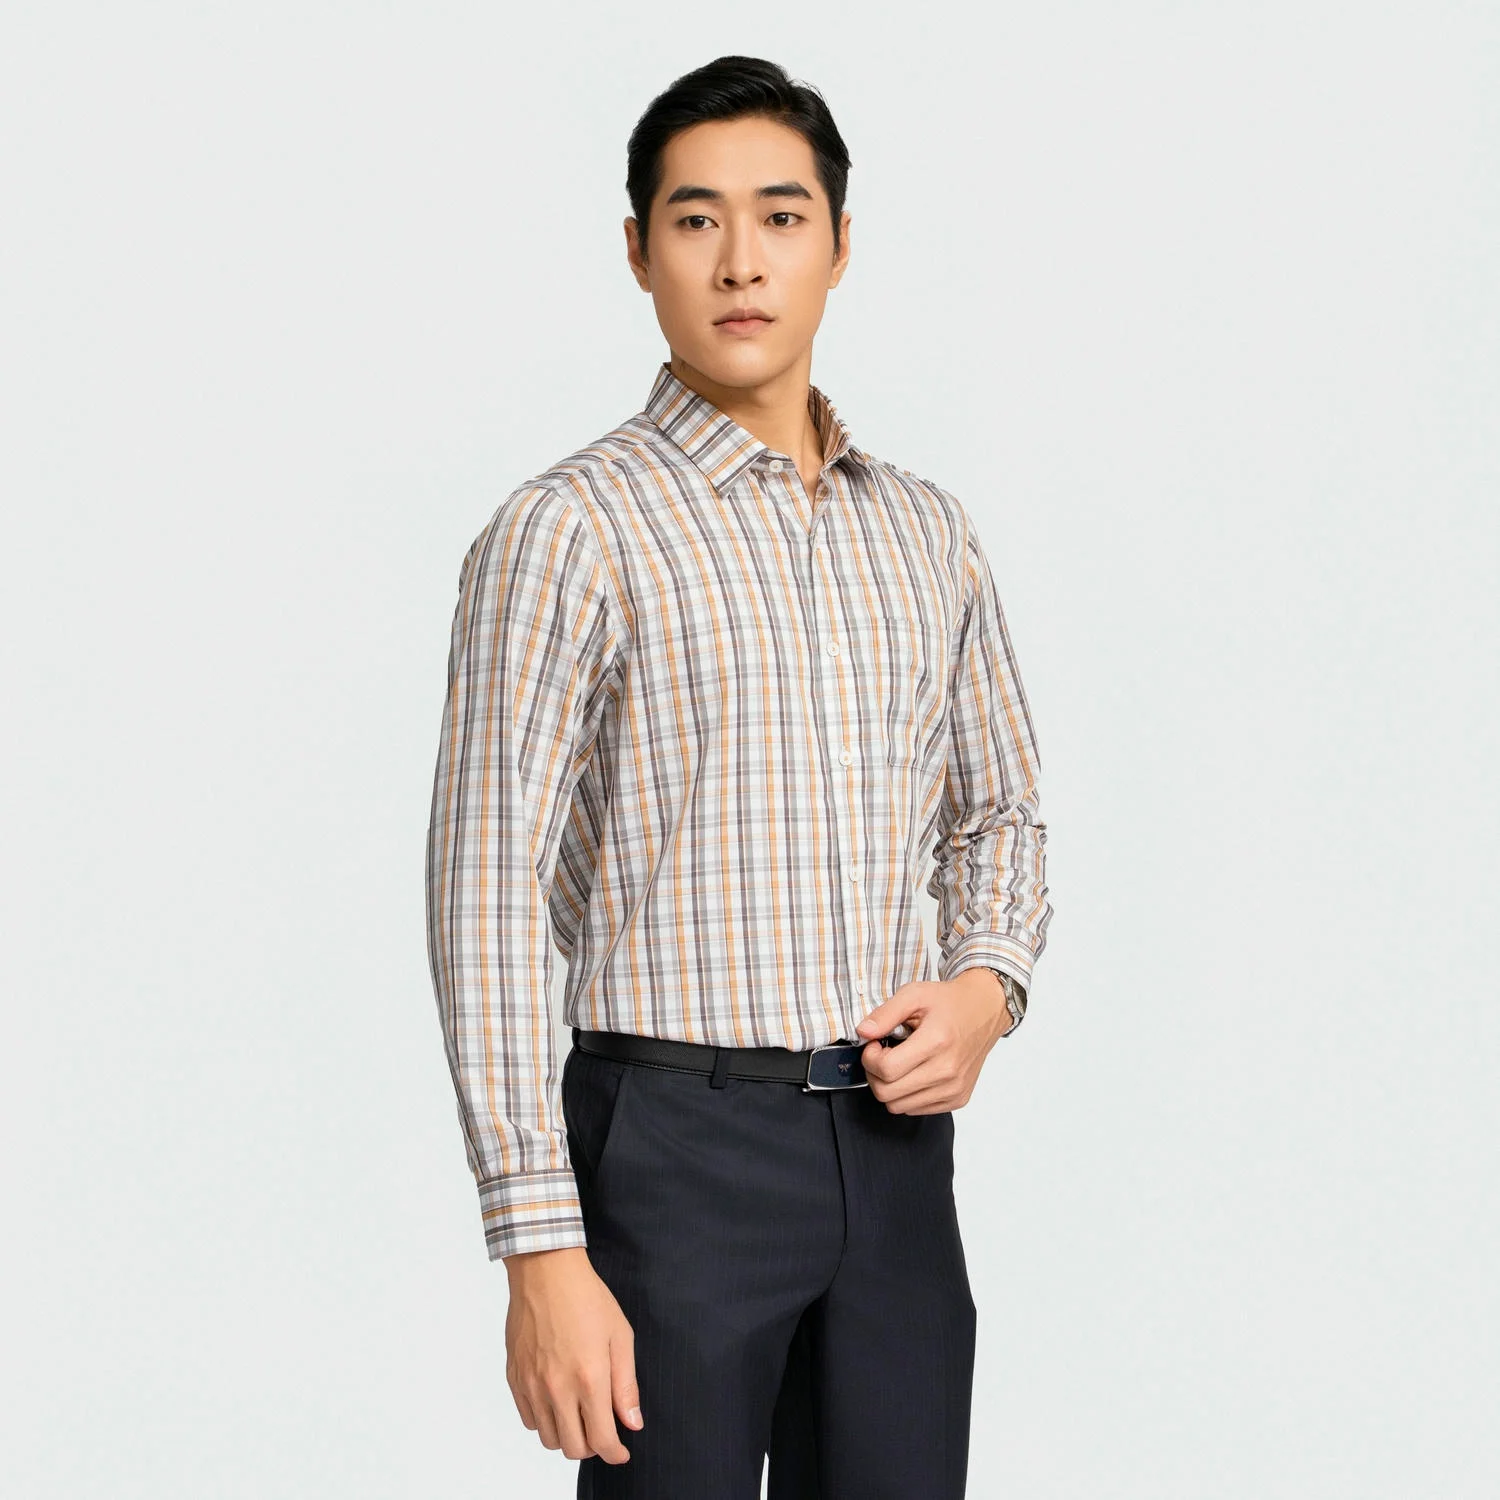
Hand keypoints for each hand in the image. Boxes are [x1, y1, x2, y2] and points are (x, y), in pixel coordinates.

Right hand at [503, 1246, 641, 1464]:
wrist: (546, 1272)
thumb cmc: (587, 1299)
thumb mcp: (620, 1336)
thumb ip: (626, 1385)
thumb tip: (632, 1423)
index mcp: (589, 1378)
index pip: (601, 1440)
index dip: (615, 1453)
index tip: (621, 1451)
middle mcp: (557, 1388)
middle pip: (573, 1448)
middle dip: (592, 1447)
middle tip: (601, 1428)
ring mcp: (532, 1385)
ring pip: (548, 1439)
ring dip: (567, 1436)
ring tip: (579, 1414)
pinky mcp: (515, 1378)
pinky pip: (529, 1419)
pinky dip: (545, 1420)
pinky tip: (557, 1401)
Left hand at [854, 970, 1013, 1113]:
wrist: (985, 1010)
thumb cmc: (949, 1002)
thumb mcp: (914, 994)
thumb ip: (885, 1013)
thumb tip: (863, 1032)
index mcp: (936, 1042)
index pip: (886, 1070)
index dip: (869, 1058)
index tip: (873, 1044)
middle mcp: (947, 1071)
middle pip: (888, 1094)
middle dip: (874, 1074)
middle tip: (882, 1054)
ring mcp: (954, 1089)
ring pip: (899, 1106)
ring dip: (890, 1086)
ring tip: (900, 1062)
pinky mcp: (958, 1099)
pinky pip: (917, 1109)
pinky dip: (907, 1094)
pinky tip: (914, 1072)